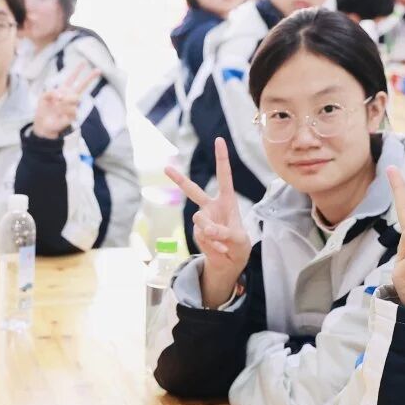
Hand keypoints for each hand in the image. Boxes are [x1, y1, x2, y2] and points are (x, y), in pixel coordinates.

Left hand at [31, 63, 96, 139]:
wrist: (43, 124)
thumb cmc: (43, 110)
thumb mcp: (43, 98)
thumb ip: (51, 92)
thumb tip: (61, 95)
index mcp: (63, 90)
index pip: (71, 78)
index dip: (77, 70)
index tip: (84, 62)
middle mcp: (70, 96)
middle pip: (83, 85)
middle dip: (90, 77)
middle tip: (99, 70)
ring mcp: (73, 105)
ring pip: (75, 98)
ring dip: (65, 101)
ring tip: (57, 105)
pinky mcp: (73, 114)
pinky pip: (72, 108)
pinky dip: (64, 110)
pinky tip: (60, 113)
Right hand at [165, 137, 251, 307]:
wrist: (229, 264)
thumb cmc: (239, 246)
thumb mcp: (239, 239)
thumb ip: (223, 232)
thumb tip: (206, 228)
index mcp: (227, 201)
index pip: (224, 177)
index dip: (221, 158)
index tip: (219, 140)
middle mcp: (211, 208)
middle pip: (193, 191)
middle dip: (178, 179)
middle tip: (165, 167)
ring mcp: (202, 220)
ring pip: (200, 220)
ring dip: (212, 233)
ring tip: (223, 243)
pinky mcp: (196, 233)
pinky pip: (202, 236)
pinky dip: (212, 245)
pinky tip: (220, 250)